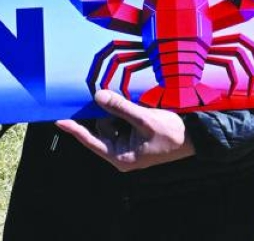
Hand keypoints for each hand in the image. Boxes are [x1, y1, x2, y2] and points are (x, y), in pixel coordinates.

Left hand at [55, 89, 195, 171]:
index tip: (58, 119)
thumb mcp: (144, 119)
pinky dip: (125, 112)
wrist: (195, 136)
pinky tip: (138, 109)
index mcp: (120, 157)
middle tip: (115, 99)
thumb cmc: (171, 133)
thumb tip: (98, 96)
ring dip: (118, 111)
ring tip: (137, 109)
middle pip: (101, 128)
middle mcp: (120, 152)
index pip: (90, 140)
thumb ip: (120, 108)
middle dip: (107, 113)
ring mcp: (127, 144)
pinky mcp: (134, 135)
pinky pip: (121, 121)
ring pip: (111, 122)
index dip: (74, 129)